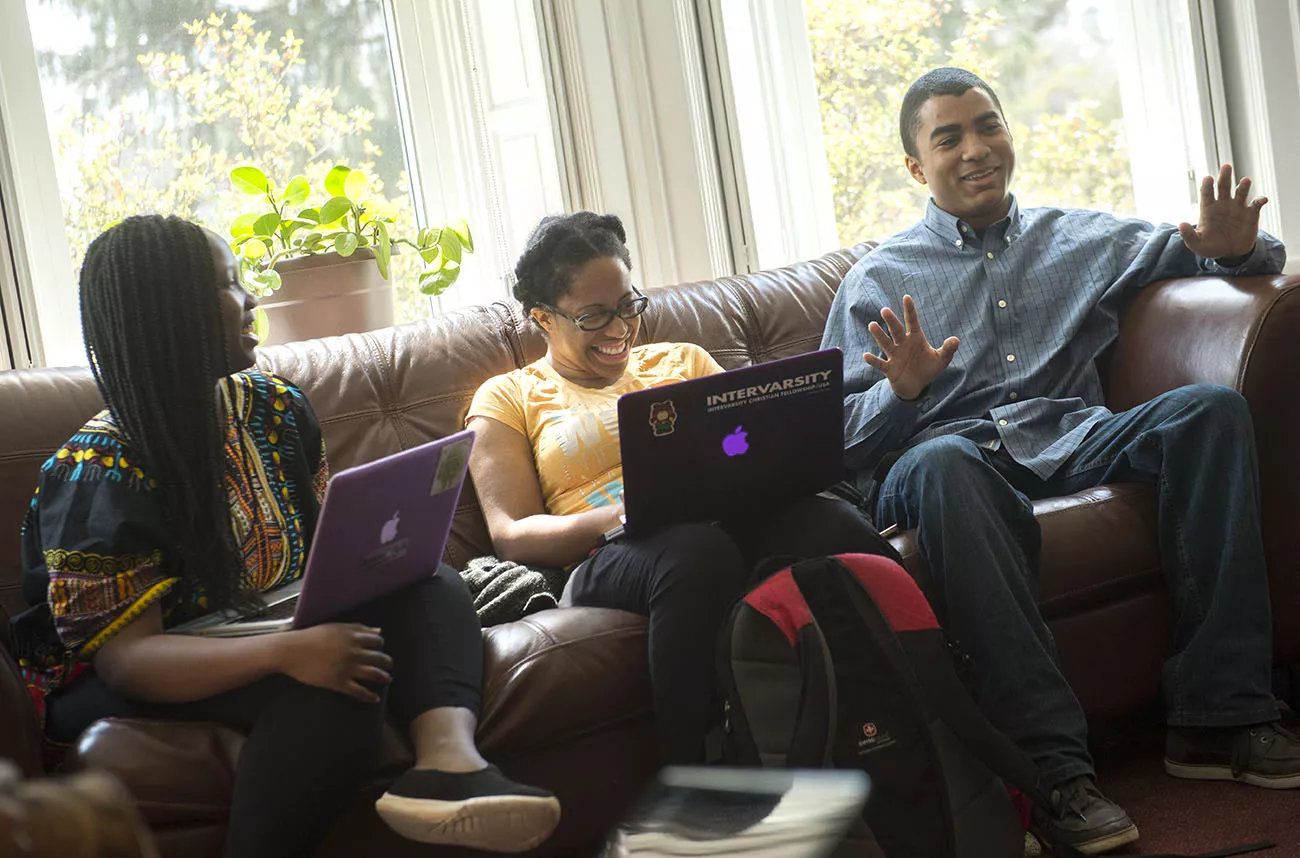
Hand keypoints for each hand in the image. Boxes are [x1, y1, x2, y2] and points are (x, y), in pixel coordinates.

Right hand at [275, 623, 391, 702]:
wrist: (292, 651)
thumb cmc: (312, 637)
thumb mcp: (336, 628)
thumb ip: (358, 628)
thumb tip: (378, 631)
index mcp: (353, 637)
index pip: (378, 641)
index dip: (380, 646)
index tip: (379, 650)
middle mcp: (354, 652)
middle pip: (380, 658)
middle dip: (387, 663)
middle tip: (388, 667)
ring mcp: (348, 668)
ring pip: (374, 674)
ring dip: (384, 678)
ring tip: (387, 680)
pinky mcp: (339, 683)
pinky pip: (359, 691)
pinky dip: (369, 696)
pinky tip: (375, 699)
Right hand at [864, 294, 958, 400]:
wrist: (916, 386)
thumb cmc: (928, 369)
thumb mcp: (941, 359)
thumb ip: (948, 349)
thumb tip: (956, 340)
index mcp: (915, 338)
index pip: (912, 321)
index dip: (910, 310)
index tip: (906, 297)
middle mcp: (903, 344)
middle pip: (896, 330)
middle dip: (891, 321)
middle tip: (885, 310)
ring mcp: (895, 356)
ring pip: (886, 343)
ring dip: (879, 335)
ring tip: (872, 325)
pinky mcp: (889, 369)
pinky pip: (880, 364)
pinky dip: (873, 360)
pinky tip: (866, 355)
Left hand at [1178, 163, 1267, 260]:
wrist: (1230, 253)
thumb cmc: (1211, 246)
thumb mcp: (1197, 244)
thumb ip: (1189, 235)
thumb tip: (1181, 224)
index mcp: (1208, 208)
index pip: (1207, 193)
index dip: (1207, 186)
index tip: (1207, 178)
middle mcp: (1223, 204)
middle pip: (1224, 186)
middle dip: (1225, 176)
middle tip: (1226, 166)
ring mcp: (1238, 207)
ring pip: (1241, 192)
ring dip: (1243, 186)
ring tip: (1245, 181)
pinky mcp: (1251, 213)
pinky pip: (1256, 204)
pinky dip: (1260, 200)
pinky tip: (1262, 199)